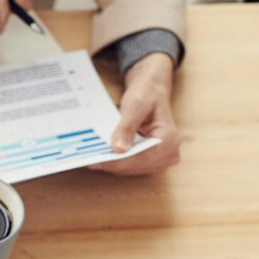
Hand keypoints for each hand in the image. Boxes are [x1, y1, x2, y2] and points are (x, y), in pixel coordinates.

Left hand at [92, 53, 181, 175]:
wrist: (150, 90)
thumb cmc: (146, 93)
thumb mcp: (135, 105)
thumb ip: (127, 127)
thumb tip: (118, 149)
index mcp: (169, 140)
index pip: (141, 158)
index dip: (118, 161)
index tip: (97, 161)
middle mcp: (169, 153)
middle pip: (135, 166)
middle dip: (113, 163)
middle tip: (89, 159)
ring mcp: (161, 159)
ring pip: (131, 168)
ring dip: (112, 163)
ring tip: (93, 158)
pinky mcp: (151, 160)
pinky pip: (131, 165)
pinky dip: (116, 160)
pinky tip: (102, 155)